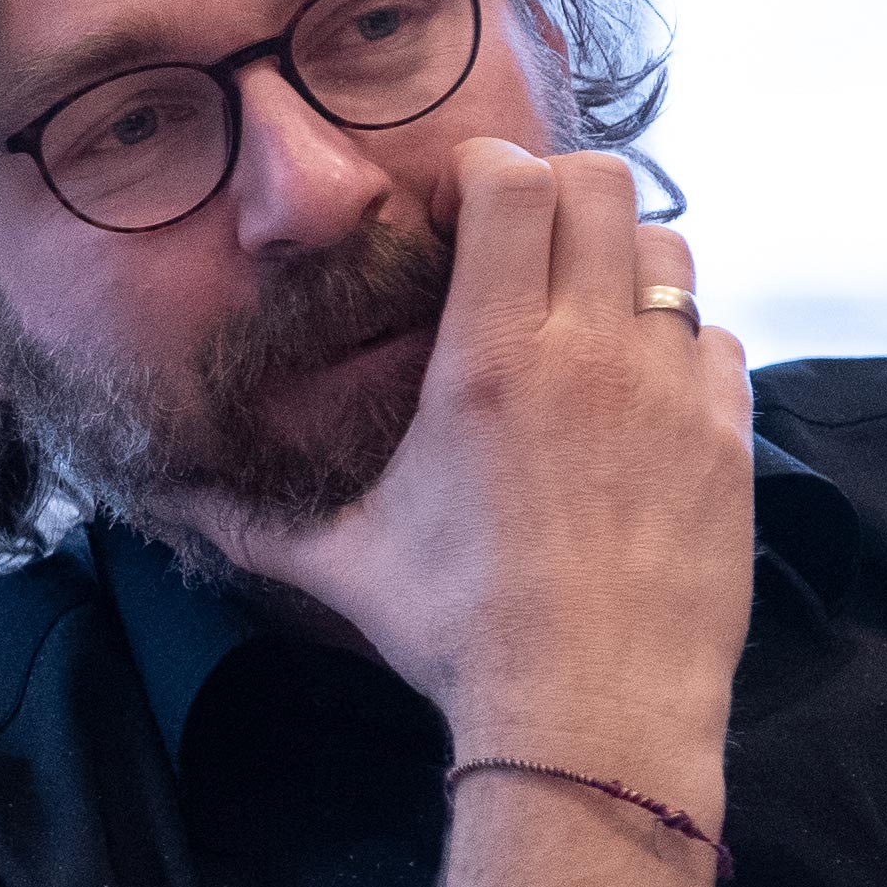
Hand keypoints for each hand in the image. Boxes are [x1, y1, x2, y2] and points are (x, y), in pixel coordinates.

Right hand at [215, 142, 754, 789]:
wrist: (590, 712)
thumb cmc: (460, 635)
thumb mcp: (340, 565)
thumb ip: (246, 519)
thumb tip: (160, 501)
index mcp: (486, 360)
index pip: (513, 183)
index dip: (487, 173)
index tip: (459, 214)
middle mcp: (586, 353)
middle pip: (601, 186)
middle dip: (558, 194)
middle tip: (523, 244)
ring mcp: (669, 390)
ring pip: (670, 252)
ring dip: (625, 263)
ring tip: (585, 315)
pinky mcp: (726, 438)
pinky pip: (715, 340)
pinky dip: (680, 346)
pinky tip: (639, 396)